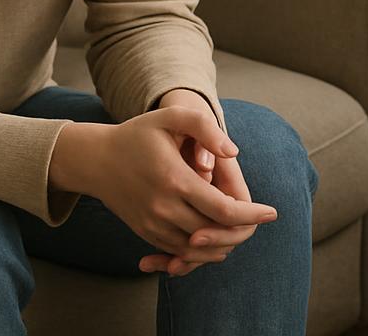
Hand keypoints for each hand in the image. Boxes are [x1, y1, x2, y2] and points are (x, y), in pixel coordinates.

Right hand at [50, 92, 275, 275]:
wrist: (95, 160)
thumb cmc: (138, 134)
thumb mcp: (170, 116)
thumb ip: (205, 127)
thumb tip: (234, 152)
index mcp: (174, 180)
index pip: (223, 209)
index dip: (252, 214)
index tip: (272, 212)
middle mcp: (163, 209)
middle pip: (214, 235)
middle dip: (242, 231)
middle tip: (259, 220)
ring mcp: (152, 225)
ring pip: (197, 250)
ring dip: (223, 244)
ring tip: (243, 229)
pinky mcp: (145, 233)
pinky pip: (178, 252)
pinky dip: (201, 251)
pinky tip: (217, 239)